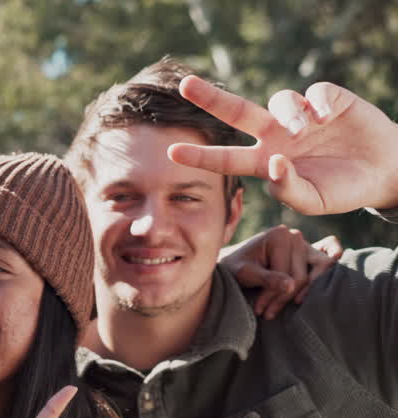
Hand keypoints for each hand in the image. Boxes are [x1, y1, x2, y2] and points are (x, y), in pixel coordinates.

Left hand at [169, 76, 397, 214]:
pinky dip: (316, 103)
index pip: (226, 158)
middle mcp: (277, 135)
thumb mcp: (313, 201)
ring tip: (303, 129)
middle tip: (184, 86)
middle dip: (211, 98)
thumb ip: (288, 188)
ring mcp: (302, 115)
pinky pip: (314, 93)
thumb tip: (272, 163)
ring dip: (288, 114)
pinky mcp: (329, 100)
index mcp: (267, 161)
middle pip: (237, 112)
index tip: (170, 152)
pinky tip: (326, 117)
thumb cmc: (342, 190)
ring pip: (280, 101)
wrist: (384, 173)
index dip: (200, 155)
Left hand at [222, 225, 343, 318]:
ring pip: (318, 270)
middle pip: (301, 275)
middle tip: (267, 314)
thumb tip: (291, 286)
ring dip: (305, 291)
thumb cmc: (236, 267)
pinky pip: (329, 254)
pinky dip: (329, 265)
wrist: (233, 264)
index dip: (275, 295)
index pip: (287, 274)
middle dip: (284, 298)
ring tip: (287, 307)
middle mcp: (295, 236)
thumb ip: (267, 279)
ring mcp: (305, 243)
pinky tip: (324, 283)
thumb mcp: (245, 274)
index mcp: (279, 236)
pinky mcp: (310, 252)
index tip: (260, 310)